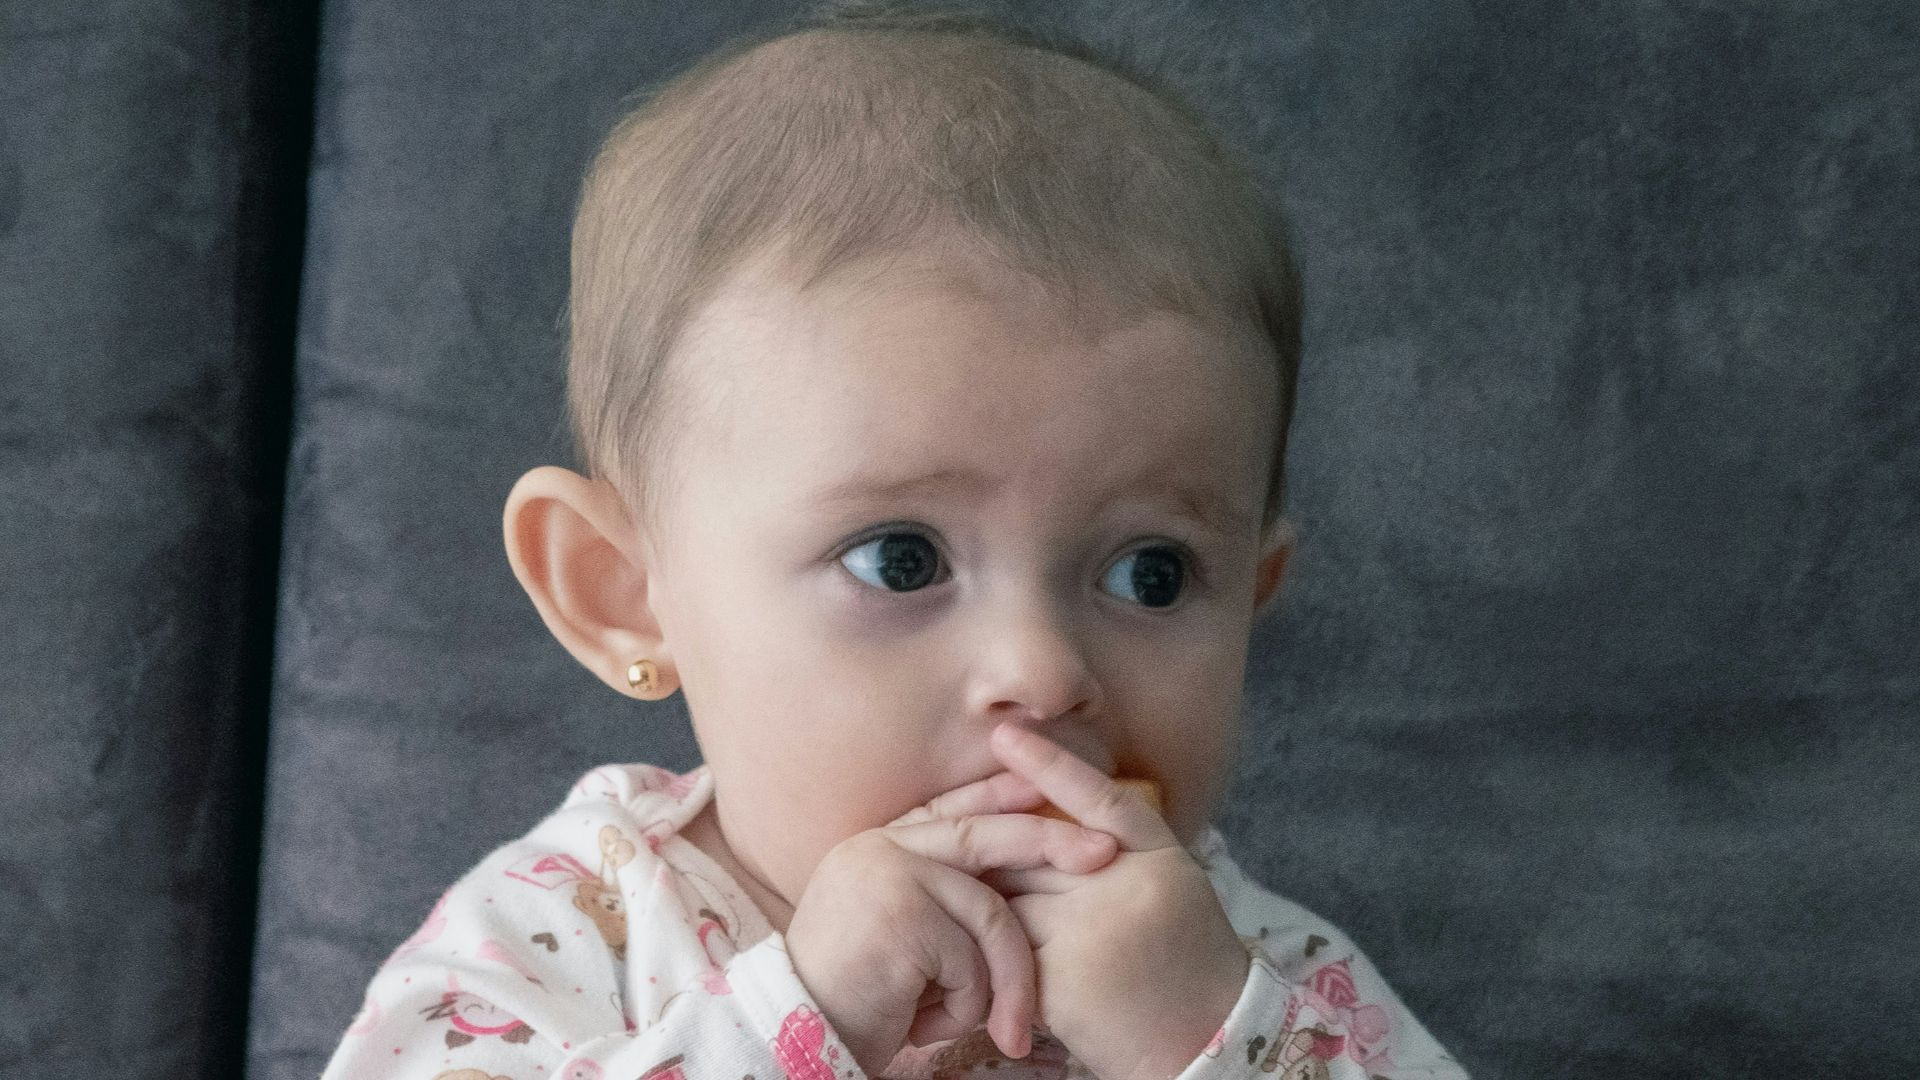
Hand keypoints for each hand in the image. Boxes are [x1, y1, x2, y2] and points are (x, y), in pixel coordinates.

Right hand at [784, 768, 1122, 1073]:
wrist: (799, 1040)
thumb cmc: (854, 1002)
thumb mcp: (897, 936)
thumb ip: (937, 898)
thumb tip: (1011, 877)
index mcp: (875, 847)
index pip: (951, 809)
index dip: (1002, 796)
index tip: (1047, 786)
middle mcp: (878, 850)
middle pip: (984, 837)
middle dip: (1051, 842)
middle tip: (1104, 853)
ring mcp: (888, 875)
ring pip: (991, 915)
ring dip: (1002, 981)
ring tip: (996, 1028)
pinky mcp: (902, 914)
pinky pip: (973, 960)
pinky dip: (966, 1005)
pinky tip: (924, 1024)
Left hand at [978, 722, 1252, 1079]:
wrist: (1208, 1043)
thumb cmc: (1185, 961)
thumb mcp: (1169, 886)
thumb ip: (1117, 849)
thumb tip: (1044, 814)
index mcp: (1159, 857)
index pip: (1097, 797)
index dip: (1049, 763)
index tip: (1005, 732)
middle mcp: (1126, 887)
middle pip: (1033, 848)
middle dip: (990, 847)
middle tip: (944, 833)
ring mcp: (1091, 934)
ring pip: (1008, 897)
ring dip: (981, 903)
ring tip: (955, 901)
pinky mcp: (1058, 982)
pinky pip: (1003, 948)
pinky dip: (986, 949)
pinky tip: (974, 954)